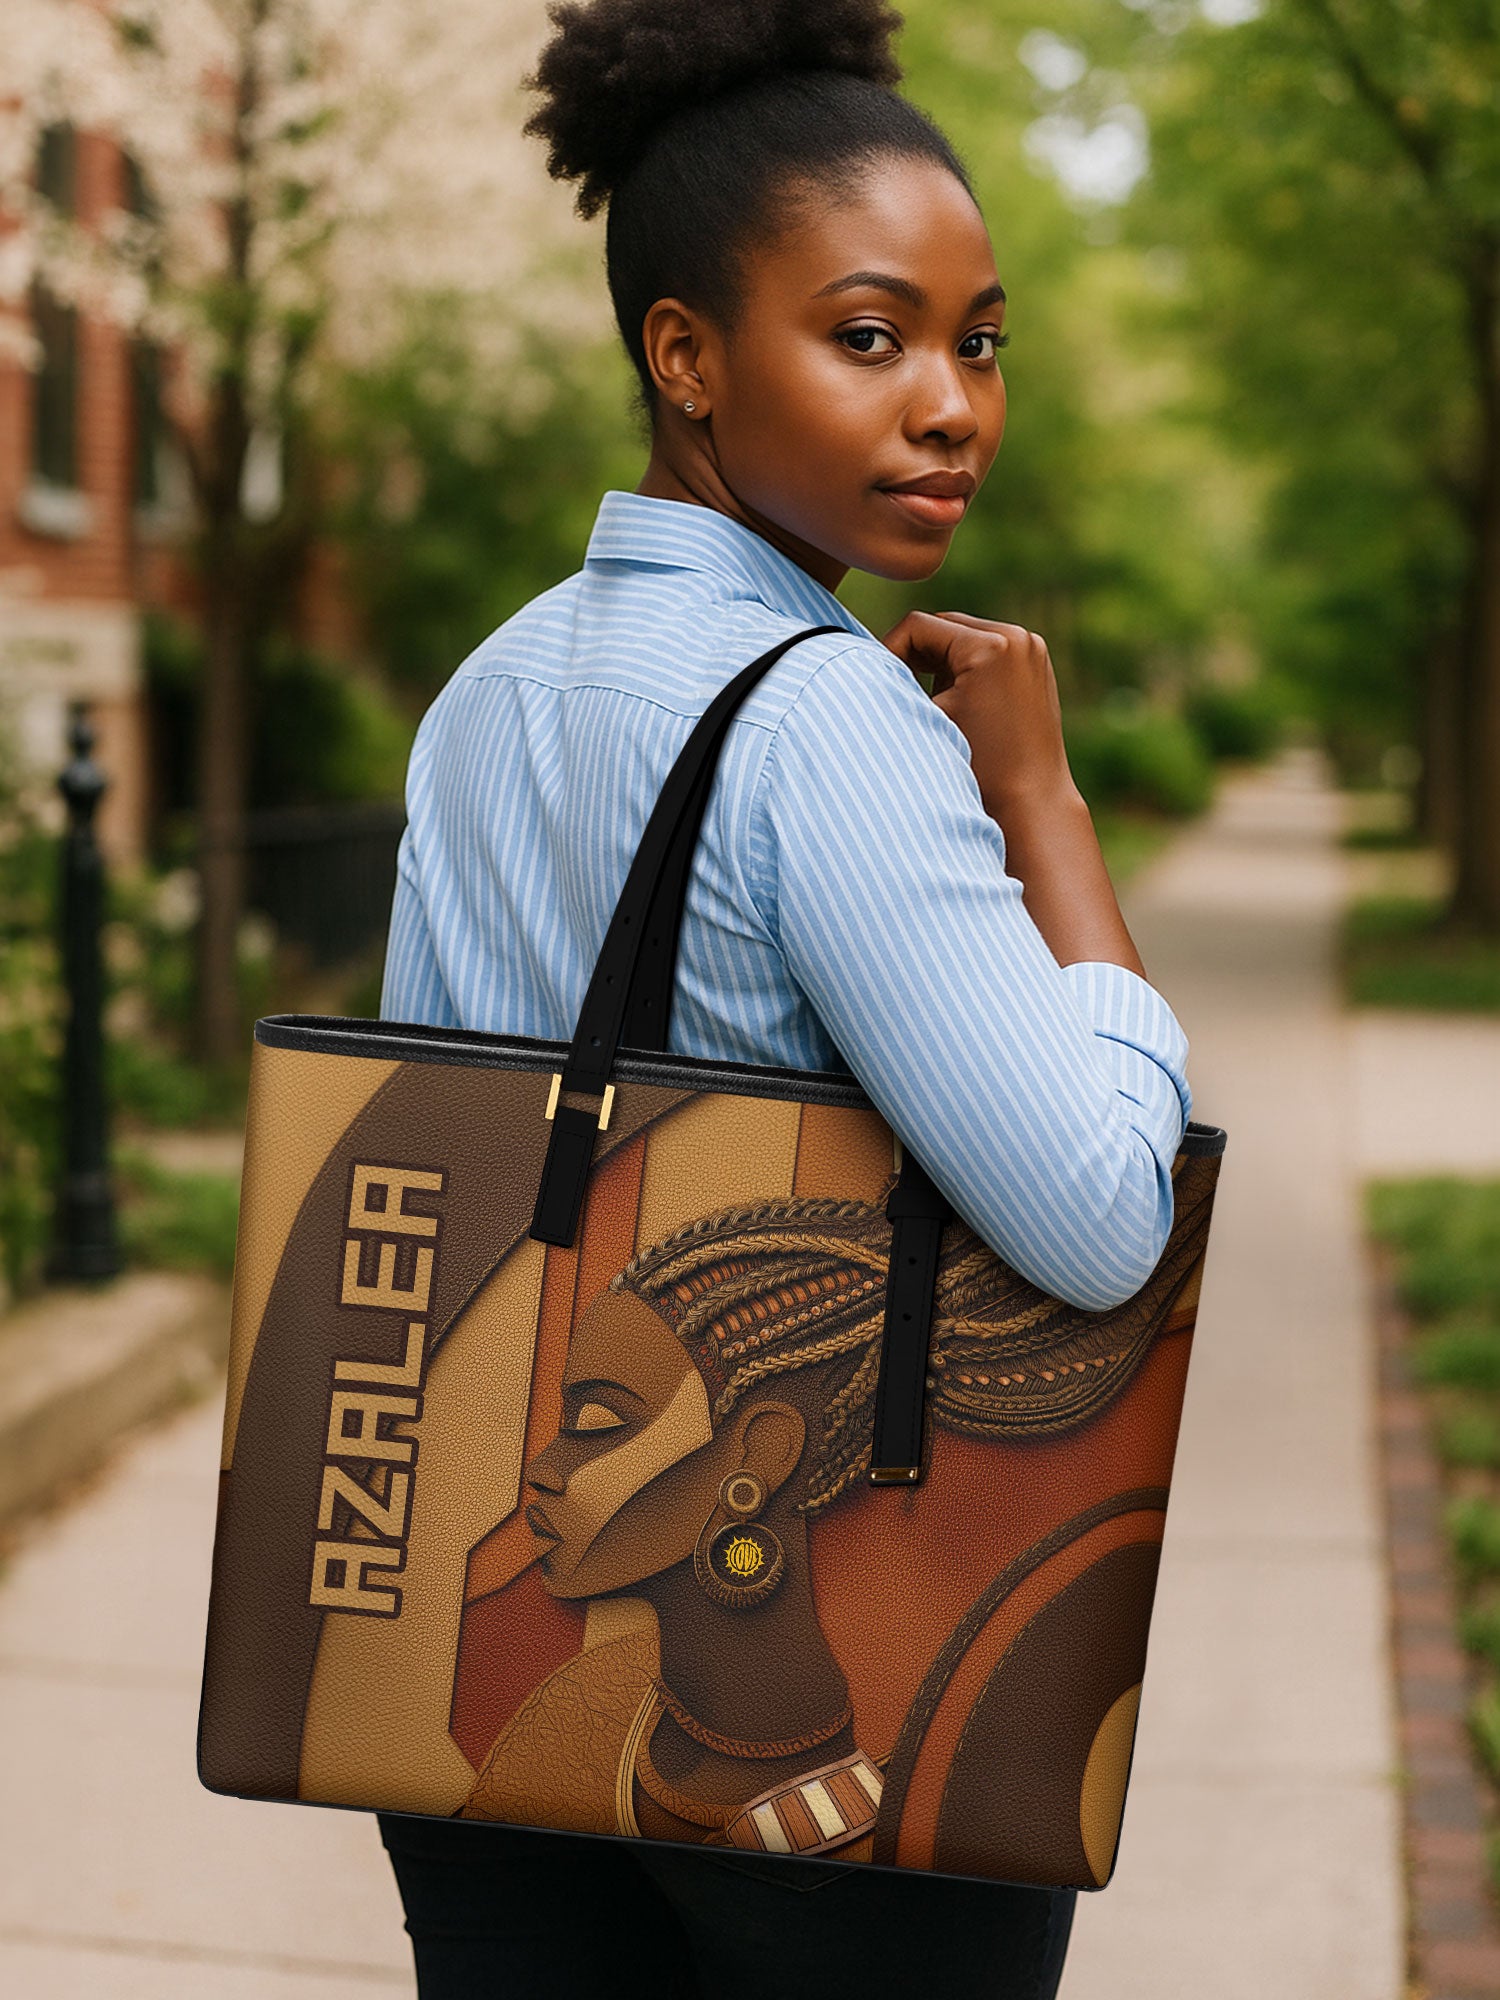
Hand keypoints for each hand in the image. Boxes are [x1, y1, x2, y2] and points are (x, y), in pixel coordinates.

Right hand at [879, 610, 1078, 818]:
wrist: (1031, 803)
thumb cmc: (976, 771)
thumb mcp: (928, 720)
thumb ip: (899, 682)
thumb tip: (867, 659)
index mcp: (989, 647)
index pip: (916, 626)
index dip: (888, 650)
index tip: (877, 682)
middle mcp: (1016, 637)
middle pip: (942, 625)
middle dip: (916, 654)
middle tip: (900, 690)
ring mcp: (1032, 647)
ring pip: (963, 636)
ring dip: (941, 660)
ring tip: (933, 701)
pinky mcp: (1037, 661)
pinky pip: (988, 649)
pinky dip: (967, 667)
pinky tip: (960, 702)